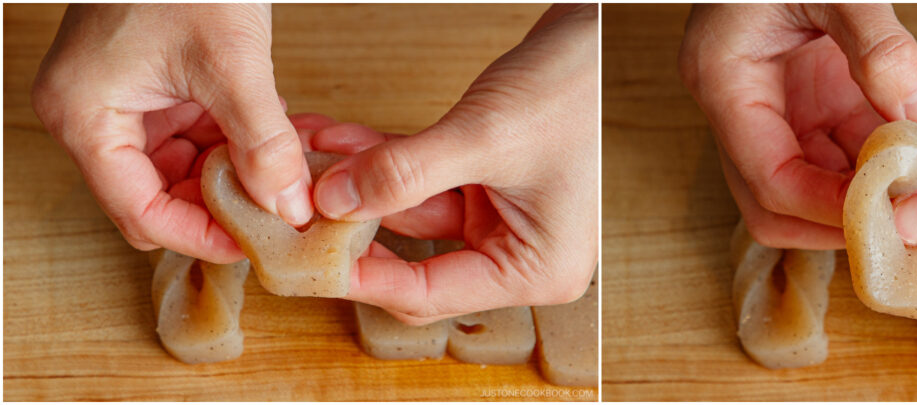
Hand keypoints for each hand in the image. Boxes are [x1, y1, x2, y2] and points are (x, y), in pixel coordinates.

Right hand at [32, 4, 312, 262]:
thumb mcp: (232, 63)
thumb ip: (262, 142)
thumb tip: (290, 208)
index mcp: (86, 116)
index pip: (140, 213)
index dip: (201, 236)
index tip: (258, 246)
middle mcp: (94, 116)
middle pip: (157, 198)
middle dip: (220, 207)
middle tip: (280, 217)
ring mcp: (124, 101)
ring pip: (181, 171)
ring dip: (232, 178)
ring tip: (286, 181)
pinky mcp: (153, 87)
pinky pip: (194, 137)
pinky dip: (233, 146)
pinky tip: (276, 144)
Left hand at [307, 4, 598, 323]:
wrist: (604, 36)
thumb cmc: (578, 89)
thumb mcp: (485, 137)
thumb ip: (406, 172)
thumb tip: (335, 201)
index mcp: (534, 269)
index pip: (428, 291)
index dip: (361, 275)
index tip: (305, 258)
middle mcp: (517, 250)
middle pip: (411, 253)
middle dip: (350, 219)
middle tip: (292, 205)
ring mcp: (499, 214)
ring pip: (407, 208)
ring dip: (357, 180)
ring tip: (304, 156)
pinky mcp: (483, 178)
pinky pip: (418, 175)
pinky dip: (379, 156)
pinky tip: (336, 139)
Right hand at [678, 4, 916, 249]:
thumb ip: (878, 47)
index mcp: (722, 80)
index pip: (767, 179)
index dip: (827, 209)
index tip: (891, 217)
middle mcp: (739, 105)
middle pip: (773, 203)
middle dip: (838, 223)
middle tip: (907, 227)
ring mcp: (770, 105)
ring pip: (809, 185)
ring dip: (864, 197)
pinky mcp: (802, 97)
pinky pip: (838, 150)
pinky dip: (880, 164)